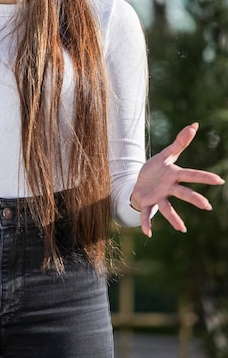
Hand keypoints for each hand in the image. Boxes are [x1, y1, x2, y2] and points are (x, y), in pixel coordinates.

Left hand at [130, 123, 224, 237]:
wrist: (139, 181)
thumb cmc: (156, 170)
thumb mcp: (166, 155)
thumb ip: (180, 142)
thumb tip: (194, 124)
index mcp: (174, 175)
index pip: (191, 175)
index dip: (204, 177)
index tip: (219, 180)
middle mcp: (168, 188)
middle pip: (182, 192)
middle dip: (194, 198)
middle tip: (206, 206)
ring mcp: (158, 197)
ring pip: (166, 207)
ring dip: (173, 218)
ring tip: (181, 229)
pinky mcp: (146, 202)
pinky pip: (146, 214)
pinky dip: (147, 223)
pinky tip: (148, 233)